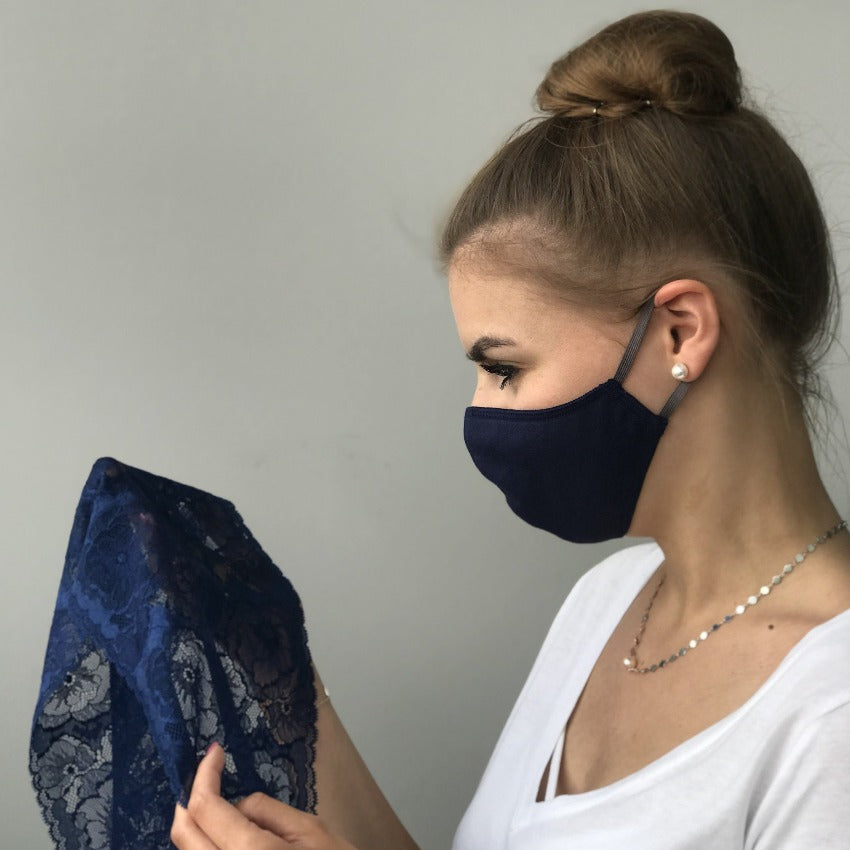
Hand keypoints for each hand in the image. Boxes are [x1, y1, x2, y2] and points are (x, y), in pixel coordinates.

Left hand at [171, 742, 358, 848]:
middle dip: (188, 798)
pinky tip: (226, 833)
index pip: (205, 807)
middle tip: (207, 774)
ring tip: (220, 806)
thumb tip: (236, 805)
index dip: (204, 774)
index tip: (214, 752)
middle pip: (183, 833)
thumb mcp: (309, 830)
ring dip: (196, 826)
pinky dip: (207, 845)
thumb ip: (266, 810)